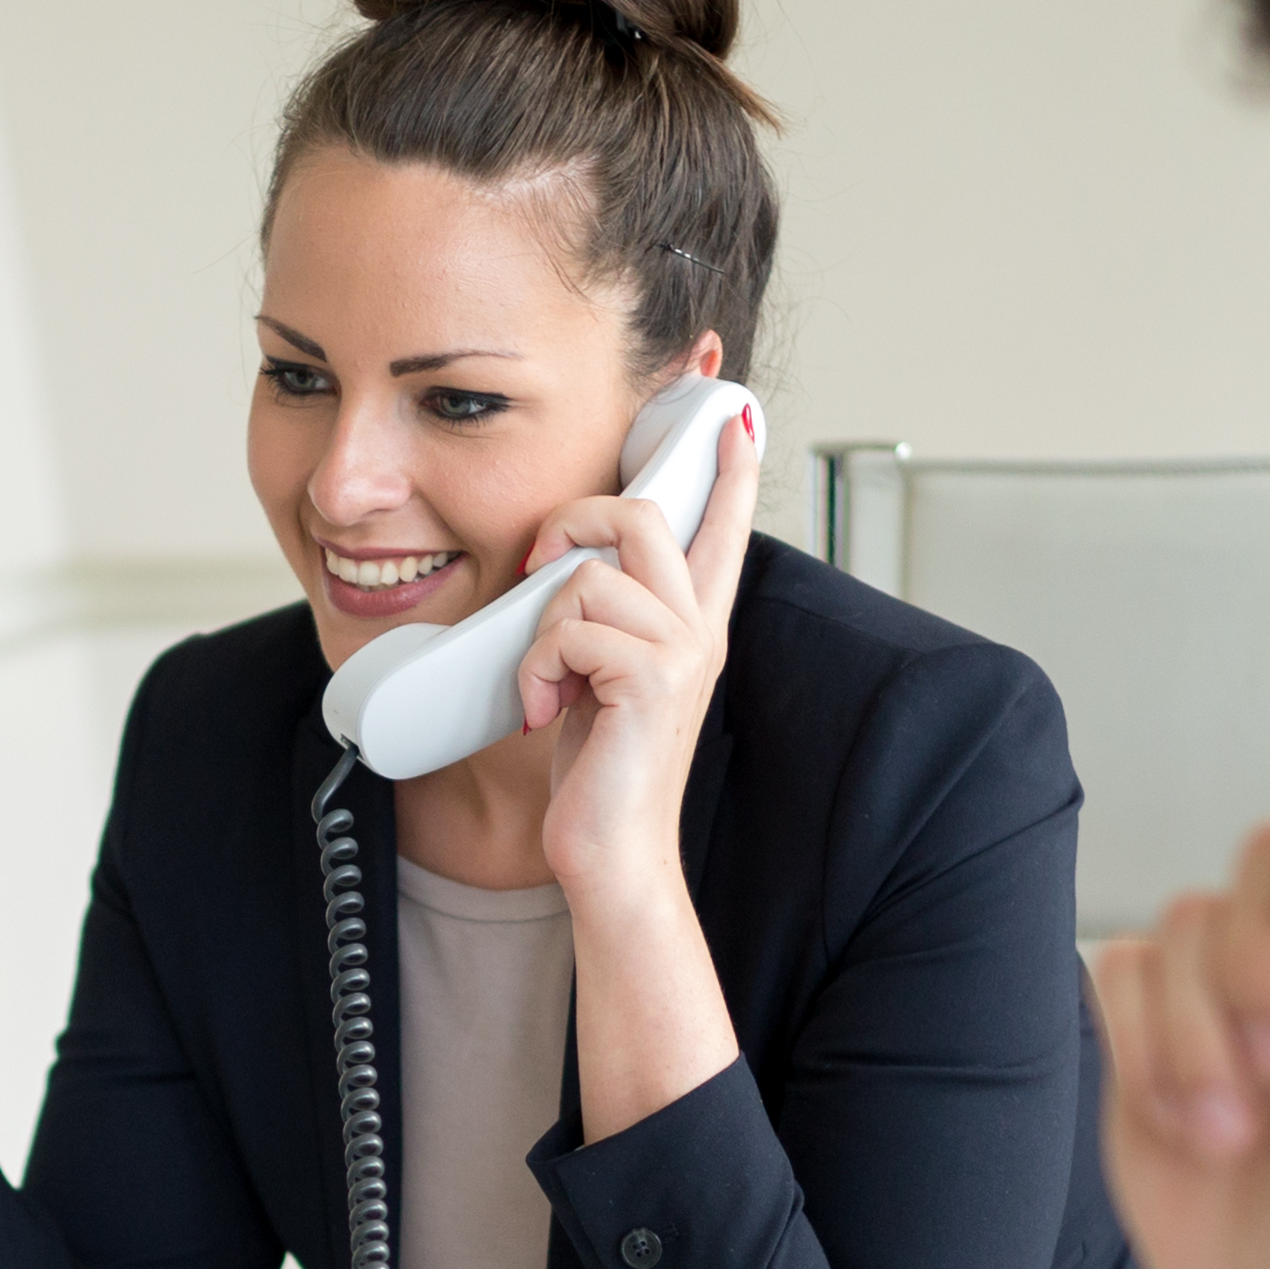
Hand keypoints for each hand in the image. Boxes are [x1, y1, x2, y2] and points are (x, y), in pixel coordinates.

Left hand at [518, 395, 763, 907]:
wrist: (611, 852)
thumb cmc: (599, 770)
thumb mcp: (602, 677)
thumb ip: (605, 617)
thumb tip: (566, 564)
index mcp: (695, 624)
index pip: (722, 526)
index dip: (729, 467)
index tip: (732, 416)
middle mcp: (699, 630)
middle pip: (643, 514)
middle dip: (572, 523)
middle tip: (537, 566)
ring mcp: (682, 652)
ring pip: (592, 575)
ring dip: (543, 629)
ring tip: (548, 682)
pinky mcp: (651, 679)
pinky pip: (570, 629)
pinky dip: (537, 670)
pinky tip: (544, 711)